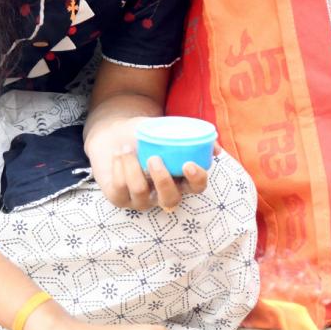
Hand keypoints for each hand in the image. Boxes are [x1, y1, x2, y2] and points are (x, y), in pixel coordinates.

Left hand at [84, 116, 211, 210]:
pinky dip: (119, 168)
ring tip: (127, 148)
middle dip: (163, 180)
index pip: (196, 187)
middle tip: (154, 158)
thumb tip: (216, 149)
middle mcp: (162, 193)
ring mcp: (141, 199)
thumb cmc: (145, 133)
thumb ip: (190, 135)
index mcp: (180, 178)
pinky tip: (118, 154)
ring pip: (141, 194)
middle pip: (171, 200)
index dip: (196, 179)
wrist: (114, 132)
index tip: (188, 164)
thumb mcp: (166, 129)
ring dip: (133, 167)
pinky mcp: (119, 198)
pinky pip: (120, 190)